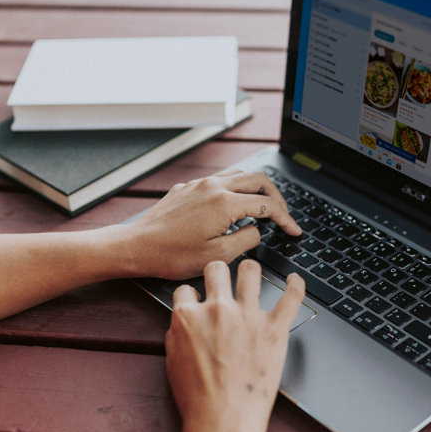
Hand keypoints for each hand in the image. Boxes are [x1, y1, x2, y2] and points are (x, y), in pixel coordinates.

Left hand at [123, 170, 300, 279]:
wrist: (137, 246)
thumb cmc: (172, 255)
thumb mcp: (217, 256)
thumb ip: (246, 239)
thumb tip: (256, 229)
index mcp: (224, 203)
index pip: (267, 204)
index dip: (286, 218)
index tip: (293, 230)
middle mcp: (213, 186)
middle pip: (258, 179)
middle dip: (276, 197)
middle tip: (283, 215)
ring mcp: (199, 184)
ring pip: (239, 175)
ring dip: (256, 189)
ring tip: (263, 208)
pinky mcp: (187, 188)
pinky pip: (219, 180)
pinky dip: (235, 190)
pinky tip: (233, 207)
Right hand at [165, 259, 305, 431]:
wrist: (223, 419)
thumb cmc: (198, 398)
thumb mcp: (171, 362)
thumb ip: (175, 334)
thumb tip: (182, 321)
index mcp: (189, 317)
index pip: (186, 288)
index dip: (191, 295)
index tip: (198, 301)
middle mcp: (217, 309)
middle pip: (217, 269)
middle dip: (218, 271)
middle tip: (223, 279)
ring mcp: (248, 317)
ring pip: (251, 272)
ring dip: (250, 270)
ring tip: (252, 273)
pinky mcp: (274, 329)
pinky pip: (291, 297)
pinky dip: (295, 285)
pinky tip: (294, 279)